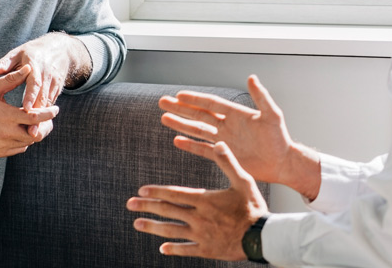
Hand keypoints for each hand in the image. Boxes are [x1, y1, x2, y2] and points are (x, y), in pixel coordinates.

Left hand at [0, 33, 87, 135]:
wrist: (58, 50)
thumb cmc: (31, 53)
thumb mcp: (17, 55)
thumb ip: (3, 64)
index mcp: (36, 65)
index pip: (34, 82)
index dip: (31, 96)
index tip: (25, 109)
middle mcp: (47, 75)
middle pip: (43, 97)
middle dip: (38, 115)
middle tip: (30, 132)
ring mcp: (54, 83)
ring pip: (48, 104)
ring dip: (43, 120)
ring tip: (34, 135)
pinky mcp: (57, 90)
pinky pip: (50, 105)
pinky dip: (46, 117)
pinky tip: (39, 129)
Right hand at [0, 65, 58, 156]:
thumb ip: (12, 79)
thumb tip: (29, 68)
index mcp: (7, 116)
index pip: (37, 117)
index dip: (49, 113)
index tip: (56, 108)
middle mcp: (7, 134)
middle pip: (37, 134)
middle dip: (45, 126)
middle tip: (49, 118)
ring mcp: (3, 146)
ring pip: (28, 143)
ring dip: (34, 133)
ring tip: (36, 122)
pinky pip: (19, 149)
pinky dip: (24, 141)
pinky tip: (22, 130)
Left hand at [127, 142, 268, 260]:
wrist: (262, 237)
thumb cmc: (253, 206)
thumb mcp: (243, 180)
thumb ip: (228, 162)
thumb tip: (218, 143)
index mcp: (204, 199)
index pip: (174, 194)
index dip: (157, 191)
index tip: (142, 190)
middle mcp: (198, 217)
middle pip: (167, 211)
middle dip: (147, 206)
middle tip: (129, 204)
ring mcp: (201, 235)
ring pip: (171, 230)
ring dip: (152, 226)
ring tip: (137, 223)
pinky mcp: (207, 249)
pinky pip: (185, 249)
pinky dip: (173, 249)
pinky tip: (162, 249)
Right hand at [160, 74, 313, 190]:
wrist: (282, 162)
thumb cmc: (279, 138)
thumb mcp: (272, 115)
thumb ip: (261, 97)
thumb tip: (251, 77)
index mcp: (236, 114)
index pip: (211, 104)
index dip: (195, 99)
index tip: (179, 94)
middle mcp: (227, 125)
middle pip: (199, 115)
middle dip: (181, 109)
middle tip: (163, 102)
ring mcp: (224, 141)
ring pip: (198, 130)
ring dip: (181, 124)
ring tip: (164, 118)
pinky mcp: (224, 156)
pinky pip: (203, 149)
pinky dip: (190, 145)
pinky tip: (177, 140)